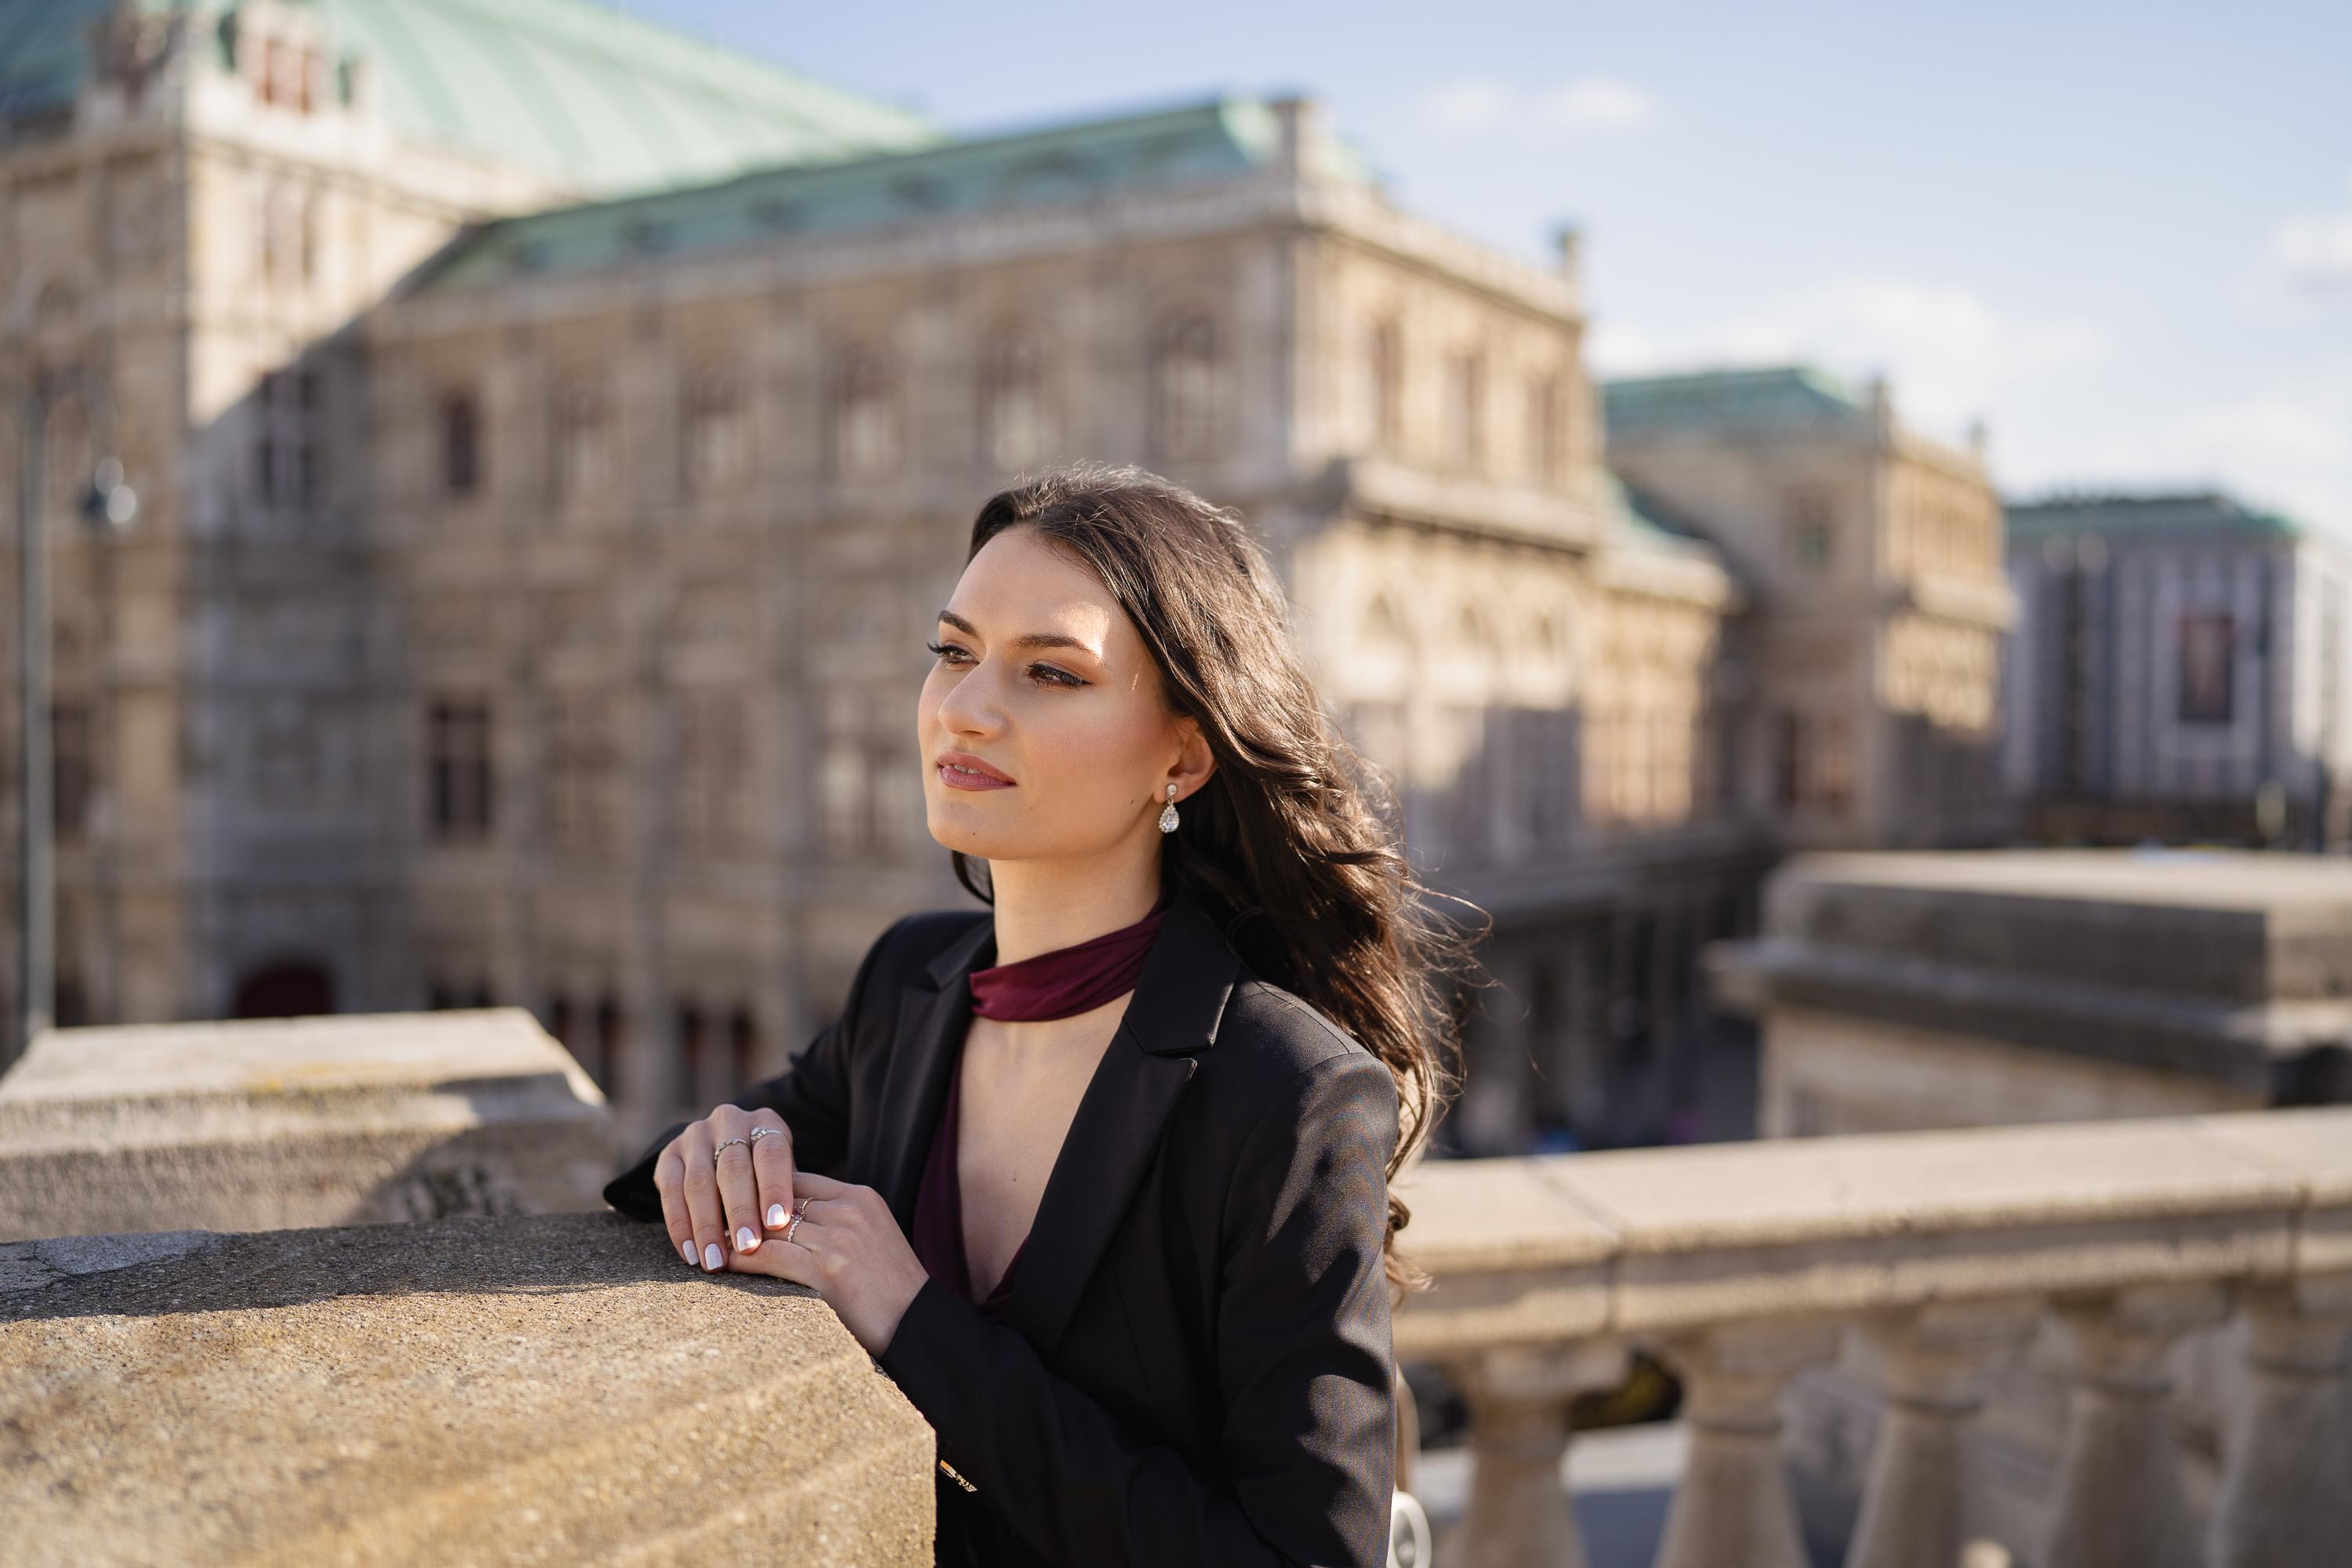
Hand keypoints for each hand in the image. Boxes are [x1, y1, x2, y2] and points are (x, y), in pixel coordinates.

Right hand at [653, 1103, 800, 1273]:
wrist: (721, 1151)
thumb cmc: (765, 1174)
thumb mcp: (782, 1174)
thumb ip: (786, 1195)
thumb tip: (791, 1234)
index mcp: (765, 1122)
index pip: (772, 1153)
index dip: (774, 1187)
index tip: (778, 1223)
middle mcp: (729, 1121)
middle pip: (733, 1168)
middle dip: (740, 1212)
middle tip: (747, 1247)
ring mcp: (695, 1135)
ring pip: (699, 1182)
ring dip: (707, 1226)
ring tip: (715, 1261)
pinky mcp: (669, 1154)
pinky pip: (669, 1191)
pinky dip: (680, 1226)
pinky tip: (690, 1253)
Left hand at [721, 1170, 930, 1356]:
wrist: (921, 1328)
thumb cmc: (891, 1291)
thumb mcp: (870, 1238)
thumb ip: (835, 1221)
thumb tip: (785, 1220)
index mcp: (861, 1198)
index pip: (797, 1179)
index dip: (761, 1189)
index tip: (730, 1198)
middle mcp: (850, 1211)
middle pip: (780, 1198)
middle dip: (741, 1207)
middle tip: (704, 1213)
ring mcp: (841, 1239)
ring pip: (770, 1225)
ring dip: (733, 1232)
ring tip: (705, 1239)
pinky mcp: (830, 1271)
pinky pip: (772, 1256)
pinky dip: (741, 1258)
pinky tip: (721, 1261)